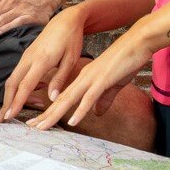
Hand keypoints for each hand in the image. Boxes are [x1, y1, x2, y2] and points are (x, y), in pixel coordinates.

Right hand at [0, 11, 84, 121]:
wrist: (66, 20)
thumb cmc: (71, 39)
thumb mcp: (71, 60)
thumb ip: (60, 79)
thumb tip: (52, 98)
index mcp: (41, 61)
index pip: (25, 85)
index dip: (16, 102)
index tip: (9, 116)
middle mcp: (29, 59)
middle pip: (12, 83)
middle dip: (6, 103)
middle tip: (0, 120)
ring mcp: (26, 56)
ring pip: (12, 79)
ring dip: (9, 96)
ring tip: (8, 112)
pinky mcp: (27, 55)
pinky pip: (18, 74)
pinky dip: (16, 87)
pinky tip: (21, 97)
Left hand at [27, 27, 152, 129]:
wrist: (138, 43)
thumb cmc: (126, 61)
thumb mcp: (113, 84)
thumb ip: (104, 99)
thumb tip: (96, 113)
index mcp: (84, 78)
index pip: (63, 97)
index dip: (50, 110)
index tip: (39, 121)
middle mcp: (83, 78)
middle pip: (61, 99)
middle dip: (46, 115)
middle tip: (31, 127)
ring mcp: (92, 79)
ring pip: (69, 99)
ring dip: (55, 114)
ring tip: (42, 126)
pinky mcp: (103, 80)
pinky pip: (89, 97)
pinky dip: (80, 110)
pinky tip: (73, 121)